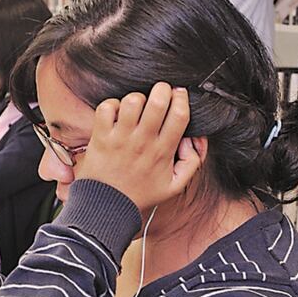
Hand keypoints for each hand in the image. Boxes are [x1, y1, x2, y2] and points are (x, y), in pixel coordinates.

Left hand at [77, 82, 200, 211]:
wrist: (107, 206)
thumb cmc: (141, 194)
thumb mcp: (174, 186)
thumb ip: (192, 162)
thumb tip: (196, 138)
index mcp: (163, 151)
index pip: (179, 114)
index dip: (182, 98)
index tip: (179, 94)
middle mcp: (143, 142)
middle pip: (158, 101)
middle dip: (163, 89)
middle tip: (160, 92)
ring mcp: (121, 138)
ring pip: (132, 101)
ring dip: (137, 98)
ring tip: (137, 106)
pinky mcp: (101, 137)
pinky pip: (106, 108)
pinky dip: (112, 105)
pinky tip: (117, 113)